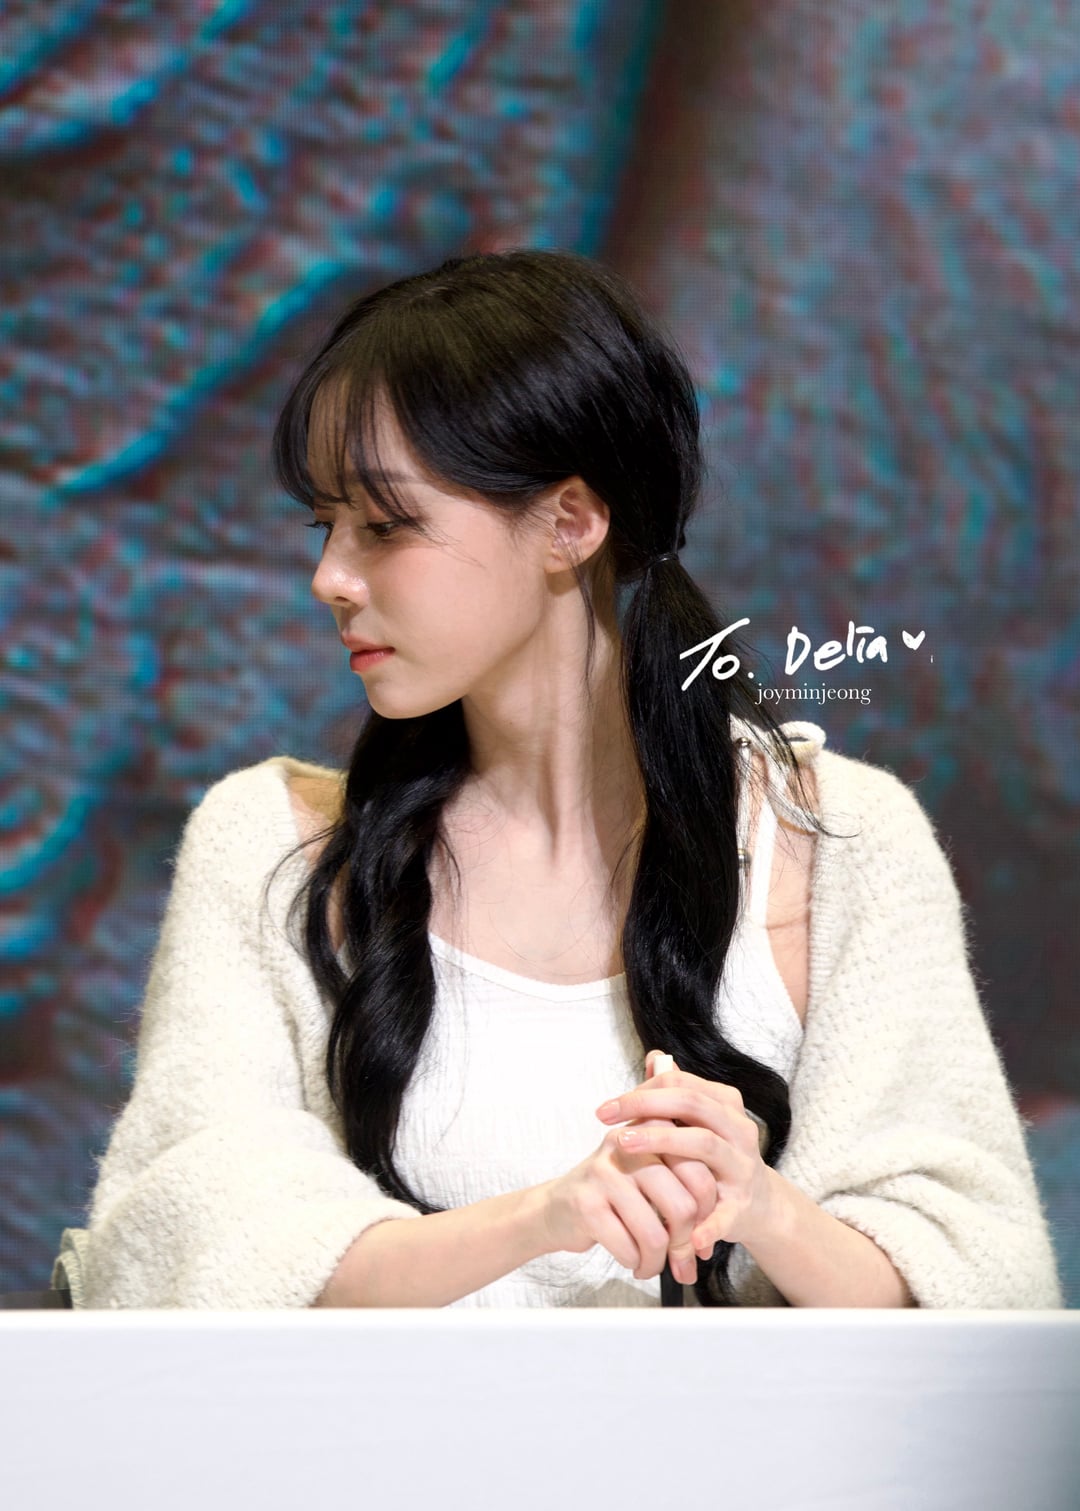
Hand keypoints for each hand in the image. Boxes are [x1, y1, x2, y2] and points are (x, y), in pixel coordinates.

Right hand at [538, 1051, 721, 1283]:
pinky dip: (634, 1262)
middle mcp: (629, 1145)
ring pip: (655, 1233)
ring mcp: (605, 1173)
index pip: (700, 1174)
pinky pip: (627, 1246)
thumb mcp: (652, 1178)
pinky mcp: (586, 1203)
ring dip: (657, 1261)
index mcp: (652, 1130)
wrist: (556, 1208)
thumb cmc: (613, 1195)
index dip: (708, 1213)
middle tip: (681, 1259)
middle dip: (685, 1244)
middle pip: (682, 1206)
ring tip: (652, 1264)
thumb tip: (716, 1227)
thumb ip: (686, 1183)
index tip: (702, 1233)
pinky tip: (631, 1259)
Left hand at [595, 1057, 773, 1257]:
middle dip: (645, 1106)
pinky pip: (724, 1215)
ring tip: (624, 1145)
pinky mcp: (742, 1208)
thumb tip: (655, 1057)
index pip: (682, 1084)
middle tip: (604, 1116)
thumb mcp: (700, 1124)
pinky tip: (686, 1235)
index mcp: (727, 1107)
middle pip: (692, 1105)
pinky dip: (707, 1225)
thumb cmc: (717, 1158)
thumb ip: (677, 1093)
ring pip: (705, 1145)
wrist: (759, 1206)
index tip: (609, 1105)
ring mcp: (742, 1168)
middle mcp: (738, 1131)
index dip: (643, 1089)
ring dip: (663, 1142)